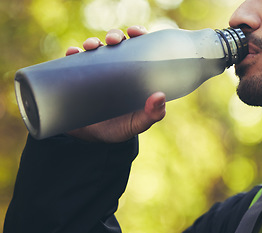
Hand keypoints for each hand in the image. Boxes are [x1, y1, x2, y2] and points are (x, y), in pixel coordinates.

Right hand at [66, 26, 165, 142]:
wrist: (92, 140)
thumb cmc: (120, 128)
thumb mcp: (138, 123)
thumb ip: (152, 114)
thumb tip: (159, 96)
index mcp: (134, 72)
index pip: (139, 47)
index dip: (138, 34)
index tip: (135, 33)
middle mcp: (115, 67)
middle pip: (116, 43)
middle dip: (114, 35)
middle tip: (113, 41)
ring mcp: (95, 71)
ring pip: (94, 48)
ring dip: (92, 42)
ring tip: (91, 47)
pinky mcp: (76, 77)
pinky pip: (72, 61)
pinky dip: (72, 54)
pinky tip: (72, 53)